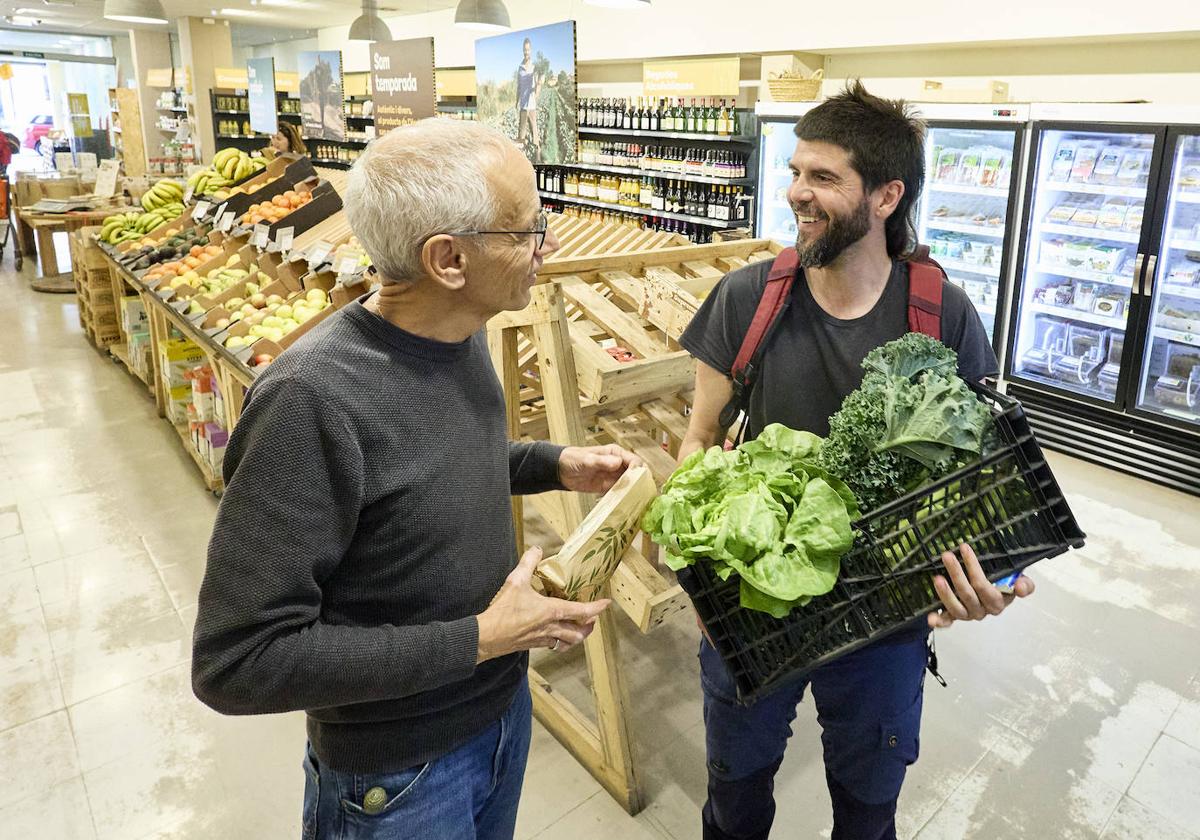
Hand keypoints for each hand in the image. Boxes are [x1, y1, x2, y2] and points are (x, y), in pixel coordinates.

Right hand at [476, 547, 610, 662]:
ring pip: (568, 642)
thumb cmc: (503, 611)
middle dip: (589, 626)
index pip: (582, 611)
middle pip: (579, 632)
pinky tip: (556, 637)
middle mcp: (552, 627)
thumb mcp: (516, 581)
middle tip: (593, 619)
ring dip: (577, 637)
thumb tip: (536, 549)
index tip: (606, 603)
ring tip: (579, 630)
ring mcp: (543, 638)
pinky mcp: (533, 645)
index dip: (597, 607)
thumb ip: (528, 563)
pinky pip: (553, 645)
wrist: (487, 637)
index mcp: (552, 611)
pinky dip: (560, 642)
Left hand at [558, 444, 641, 493]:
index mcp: (615, 453)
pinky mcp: (608, 487)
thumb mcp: (587, 459)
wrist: (560, 470)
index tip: (634, 479)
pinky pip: (619, 492)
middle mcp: (618, 464)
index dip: (638, 469)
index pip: (634, 460)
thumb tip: (617, 463)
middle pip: (635, 473)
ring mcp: (613, 476)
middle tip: (638, 492)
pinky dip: (622, 497)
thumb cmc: (573, 459)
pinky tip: (623, 503)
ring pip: (629, 484)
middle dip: (639, 482)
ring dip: (632, 491)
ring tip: (633, 500)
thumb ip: (601, 461)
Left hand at [928, 543, 1035, 628]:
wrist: (1000, 591)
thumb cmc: (1006, 583)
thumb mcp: (1020, 580)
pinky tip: (930, 619)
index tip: (964, 548)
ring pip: (956, 608)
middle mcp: (982, 611)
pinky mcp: (956, 617)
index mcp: (997, 603)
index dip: (973, 568)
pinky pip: (948, 622)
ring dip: (946, 594)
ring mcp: (968, 615)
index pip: (984, 587)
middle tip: (947, 556)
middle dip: (956, 574)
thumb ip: (1025, 585)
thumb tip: (1020, 587)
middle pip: (968, 595)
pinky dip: (940, 622)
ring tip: (937, 578)